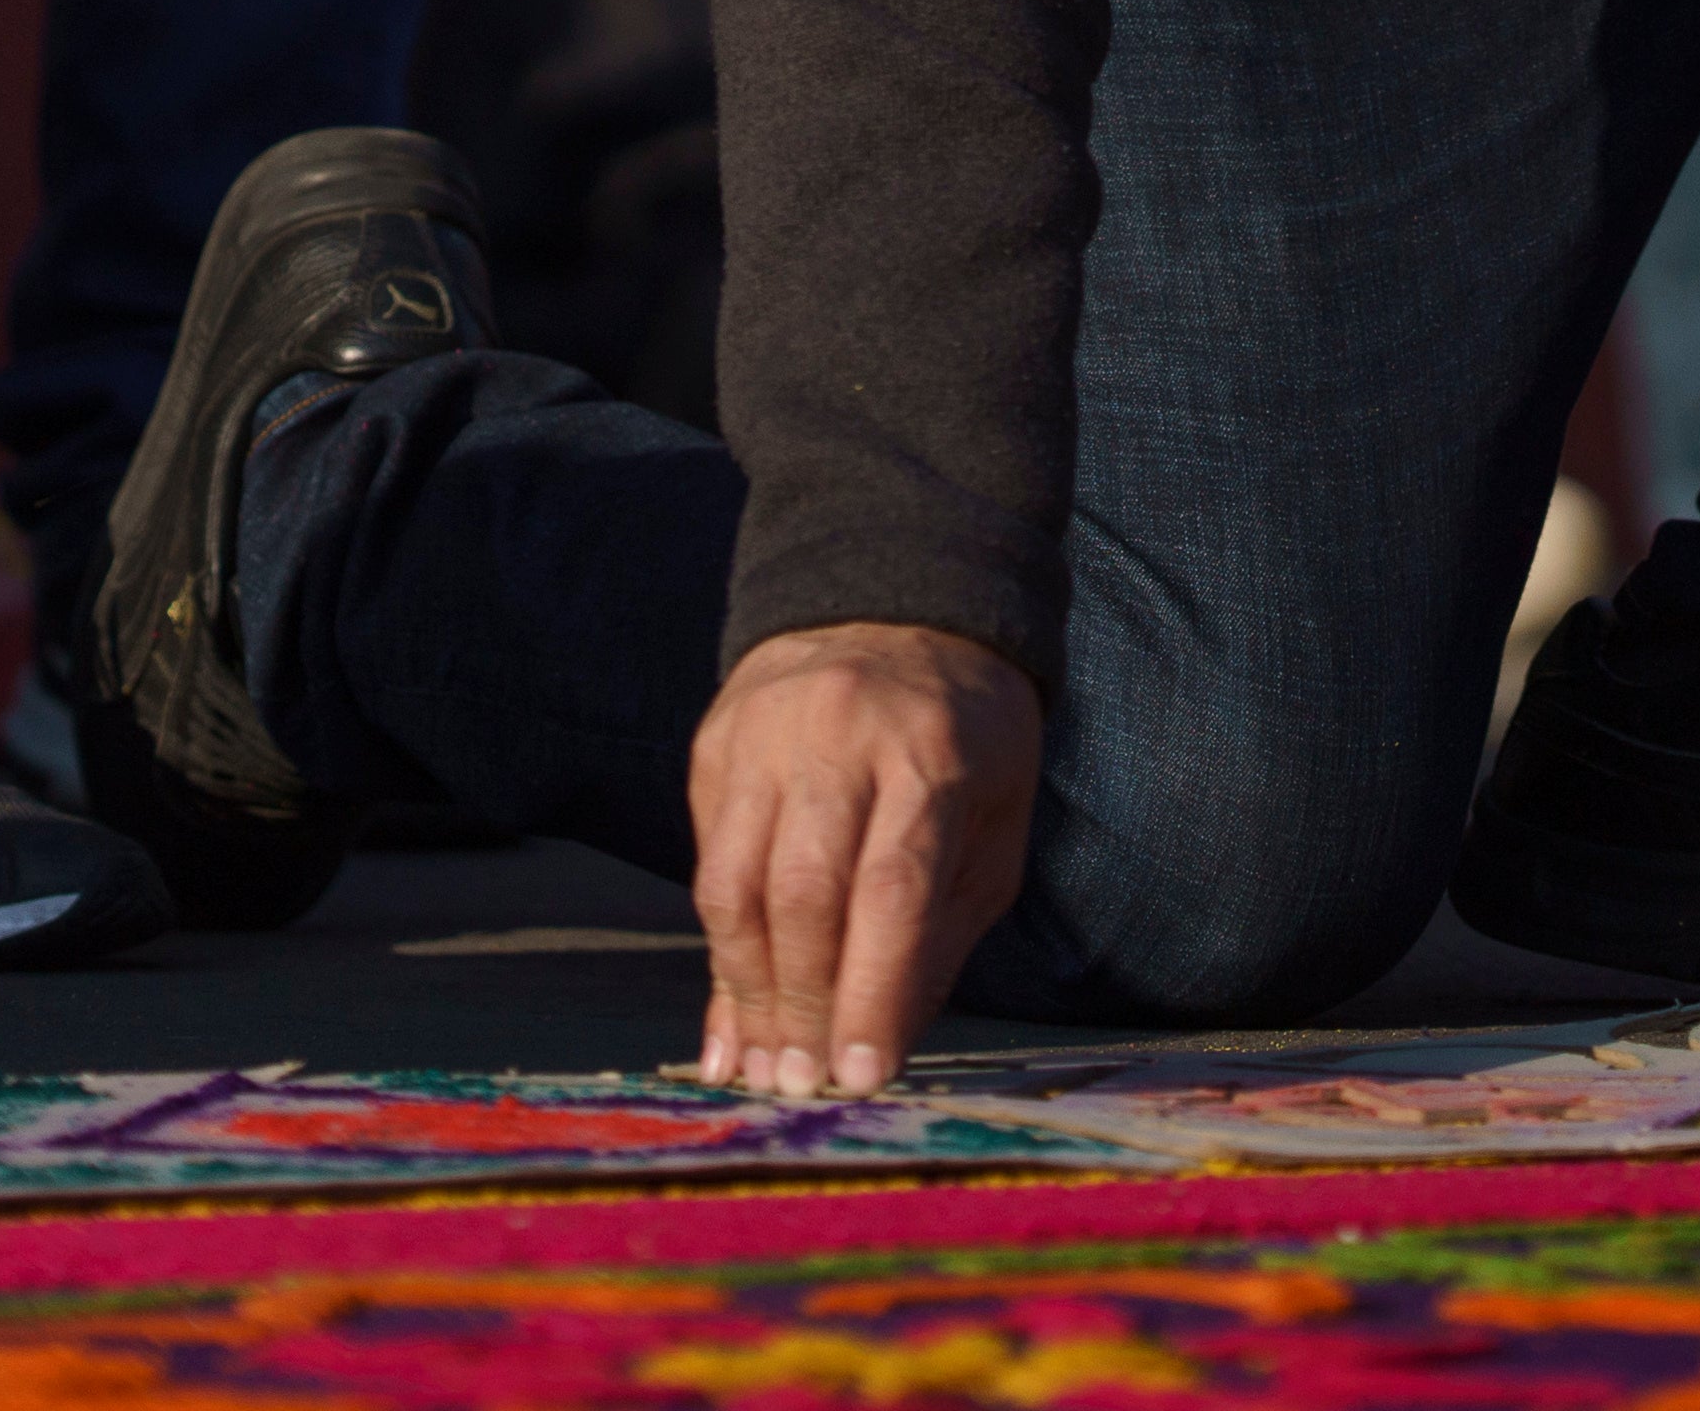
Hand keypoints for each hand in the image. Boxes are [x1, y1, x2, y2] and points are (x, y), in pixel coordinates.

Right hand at [687, 618, 1038, 1097]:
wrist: (894, 611)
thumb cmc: (964, 741)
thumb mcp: (992, 825)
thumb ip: (942, 932)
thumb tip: (883, 1045)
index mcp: (930, 756)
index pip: (890, 888)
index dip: (870, 991)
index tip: (861, 1078)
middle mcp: (838, 738)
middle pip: (802, 893)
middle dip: (801, 1006)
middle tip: (801, 1088)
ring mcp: (763, 736)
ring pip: (734, 884)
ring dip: (748, 991)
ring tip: (764, 1066)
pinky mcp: (713, 745)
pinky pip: (706, 862)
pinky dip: (720, 949)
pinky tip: (733, 1014)